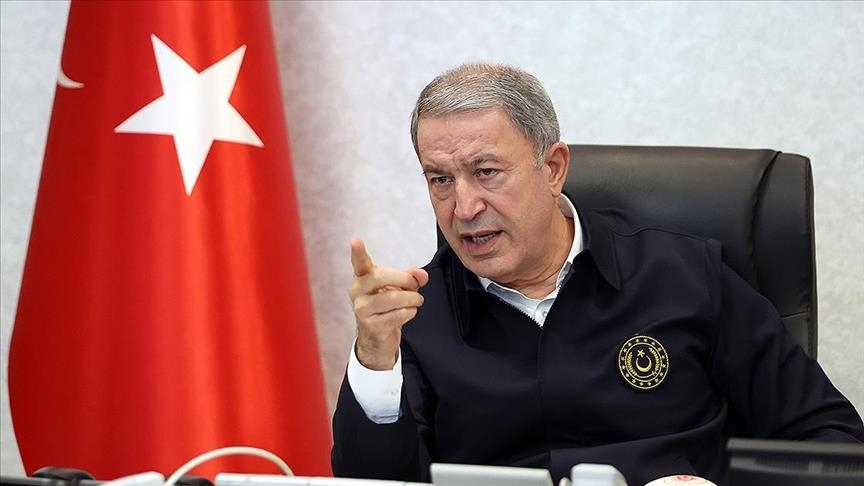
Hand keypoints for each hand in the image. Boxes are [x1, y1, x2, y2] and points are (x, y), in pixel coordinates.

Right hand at [349, 237, 428, 369]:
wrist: (377, 338)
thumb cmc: (386, 306)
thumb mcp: (398, 287)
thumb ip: (411, 277)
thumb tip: (422, 275)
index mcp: (362, 277)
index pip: (359, 262)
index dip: (357, 252)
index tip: (355, 241)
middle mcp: (357, 291)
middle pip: (383, 277)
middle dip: (406, 280)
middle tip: (415, 286)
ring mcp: (362, 309)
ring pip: (393, 298)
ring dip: (412, 299)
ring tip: (416, 300)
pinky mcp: (371, 326)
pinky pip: (398, 314)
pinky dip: (410, 312)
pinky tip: (408, 312)